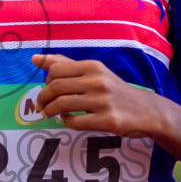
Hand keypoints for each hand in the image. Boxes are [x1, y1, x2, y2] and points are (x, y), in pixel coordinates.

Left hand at [31, 54, 164, 138]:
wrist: (145, 111)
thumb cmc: (114, 91)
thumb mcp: (93, 73)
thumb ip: (65, 65)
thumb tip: (35, 58)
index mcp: (93, 66)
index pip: (56, 70)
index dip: (45, 81)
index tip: (46, 90)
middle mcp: (98, 81)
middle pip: (56, 87)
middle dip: (43, 98)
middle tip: (40, 106)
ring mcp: (103, 101)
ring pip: (63, 105)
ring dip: (50, 111)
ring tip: (48, 114)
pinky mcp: (107, 120)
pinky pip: (76, 122)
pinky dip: (66, 122)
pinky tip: (68, 120)